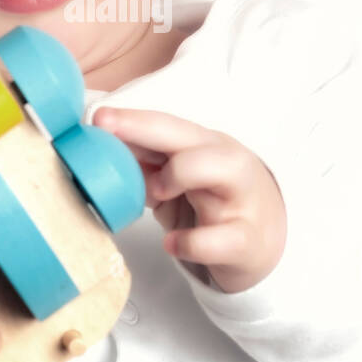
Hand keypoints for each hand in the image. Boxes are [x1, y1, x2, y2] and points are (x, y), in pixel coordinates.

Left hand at [93, 107, 285, 293]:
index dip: (132, 119)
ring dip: (180, 173)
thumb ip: (145, 168)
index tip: (97, 117)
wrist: (264, 245)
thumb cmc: (214, 205)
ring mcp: (241, 200)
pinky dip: (192, 242)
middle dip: (145, 129)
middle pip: (190, 138)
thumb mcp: (178, 183)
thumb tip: (99, 153)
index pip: (167, 125)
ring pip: (221, 169)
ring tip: (155, 191)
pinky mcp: (246, 240)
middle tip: (105, 131)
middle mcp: (226, 163)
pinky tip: (172, 244)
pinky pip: (221, 238)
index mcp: (206, 146)